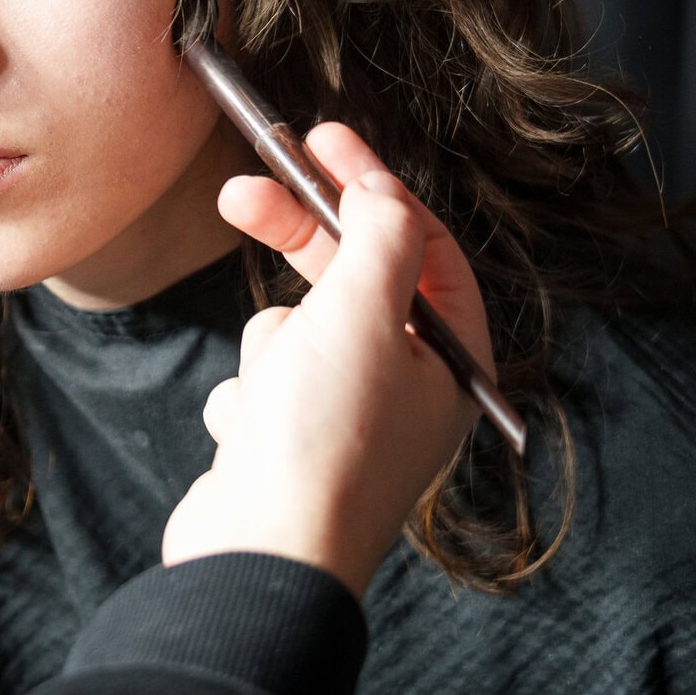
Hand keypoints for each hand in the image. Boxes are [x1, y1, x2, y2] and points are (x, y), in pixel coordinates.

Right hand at [160, 123, 492, 596]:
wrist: (256, 557)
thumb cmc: (323, 442)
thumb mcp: (364, 312)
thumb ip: (381, 235)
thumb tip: (383, 190)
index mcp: (452, 365)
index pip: (423, 248)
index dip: (375, 184)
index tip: (322, 138)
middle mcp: (408, 393)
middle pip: (354, 279)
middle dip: (299, 236)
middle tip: (243, 189)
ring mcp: (345, 422)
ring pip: (296, 330)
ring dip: (273, 346)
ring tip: (272, 390)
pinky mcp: (287, 446)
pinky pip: (261, 381)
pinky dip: (249, 395)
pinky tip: (249, 432)